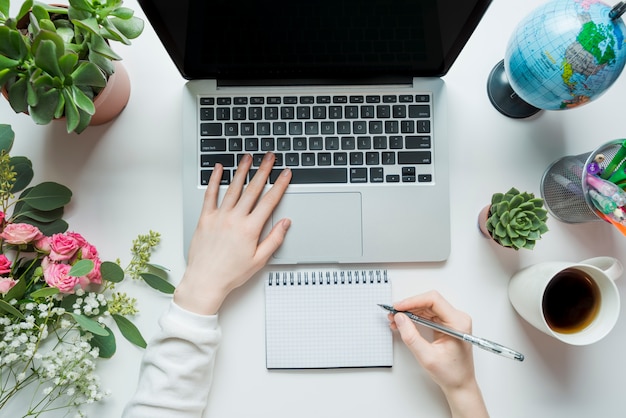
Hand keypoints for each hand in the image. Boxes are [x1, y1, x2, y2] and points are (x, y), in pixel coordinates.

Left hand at [174, 153, 291, 314]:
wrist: (205, 281)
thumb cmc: (231, 274)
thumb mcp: (259, 260)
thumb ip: (274, 239)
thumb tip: (285, 223)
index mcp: (250, 229)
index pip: (269, 201)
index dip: (279, 185)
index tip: (285, 174)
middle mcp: (235, 219)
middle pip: (253, 189)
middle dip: (263, 171)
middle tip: (270, 157)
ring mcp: (219, 217)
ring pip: (233, 188)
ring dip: (242, 171)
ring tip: (248, 158)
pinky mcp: (205, 218)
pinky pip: (210, 195)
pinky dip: (214, 180)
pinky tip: (218, 169)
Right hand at [389, 291, 488, 417]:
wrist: (460, 384)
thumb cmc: (451, 374)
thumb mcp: (427, 357)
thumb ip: (411, 337)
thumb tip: (400, 318)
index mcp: (458, 323)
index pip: (434, 301)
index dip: (413, 301)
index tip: (398, 307)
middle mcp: (457, 318)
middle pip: (429, 302)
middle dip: (409, 307)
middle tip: (393, 314)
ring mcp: (452, 320)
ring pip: (427, 307)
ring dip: (410, 312)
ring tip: (395, 319)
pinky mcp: (446, 324)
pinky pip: (428, 314)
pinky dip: (415, 317)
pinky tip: (404, 323)